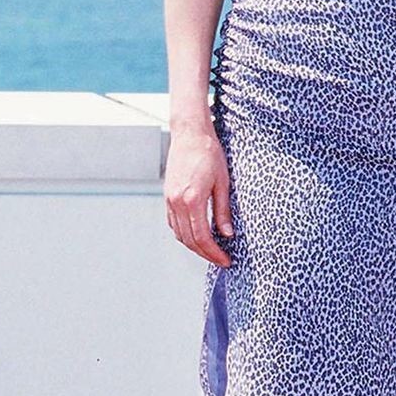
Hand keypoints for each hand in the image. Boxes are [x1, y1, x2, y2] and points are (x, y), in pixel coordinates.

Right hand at [165, 124, 232, 264]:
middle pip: (189, 240)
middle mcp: (177, 203)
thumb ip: (223, 211)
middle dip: (206, 254)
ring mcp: (169, 200)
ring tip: (212, 251)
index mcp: (192, 200)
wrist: (190, 135)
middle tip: (221, 260)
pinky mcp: (167, 197)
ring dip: (195, 246)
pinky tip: (198, 235)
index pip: (202, 237)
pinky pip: (174, 224)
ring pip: (180, 234)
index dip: (214, 253)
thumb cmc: (210, 155)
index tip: (226, 261)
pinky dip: (185, 234)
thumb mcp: (223, 183)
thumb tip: (227, 235)